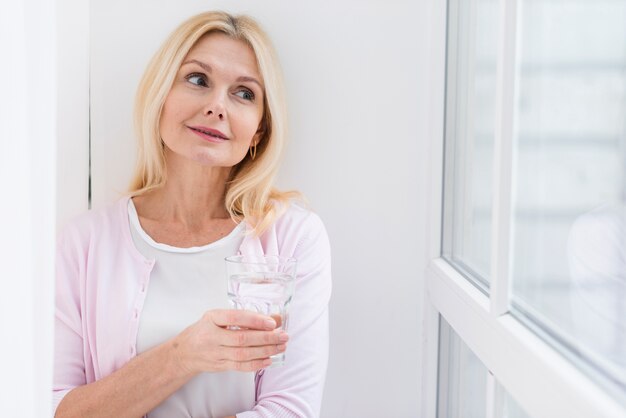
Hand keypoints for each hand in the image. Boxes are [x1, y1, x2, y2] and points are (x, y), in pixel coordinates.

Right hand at [170, 309, 288, 375]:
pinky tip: (269, 360)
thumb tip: (275, 318)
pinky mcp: (219, 366)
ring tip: (280, 347)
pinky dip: (256, 364)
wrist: (185, 352)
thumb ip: (245, 317)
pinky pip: (240, 366)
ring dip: (265, 351)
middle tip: (283, 335)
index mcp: (212, 318)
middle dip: (265, 338)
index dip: (254, 321)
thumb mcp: (219, 317)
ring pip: (242, 354)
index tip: (272, 323)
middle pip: (241, 338)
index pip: (234, 318)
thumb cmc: (205, 330)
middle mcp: (212, 336)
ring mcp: (215, 353)